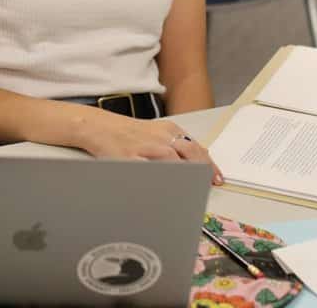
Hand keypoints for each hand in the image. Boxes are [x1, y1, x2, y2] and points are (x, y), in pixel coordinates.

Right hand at [78, 112, 224, 185]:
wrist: (100, 126)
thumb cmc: (130, 133)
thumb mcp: (157, 132)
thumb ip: (177, 145)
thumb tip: (199, 161)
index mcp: (170, 130)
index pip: (196, 148)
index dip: (209, 165)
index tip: (216, 179)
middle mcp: (161, 137)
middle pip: (189, 154)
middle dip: (201, 171)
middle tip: (207, 186)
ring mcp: (145, 148)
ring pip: (172, 163)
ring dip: (184, 177)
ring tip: (193, 191)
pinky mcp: (129, 158)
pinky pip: (148, 172)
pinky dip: (159, 181)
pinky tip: (166, 191)